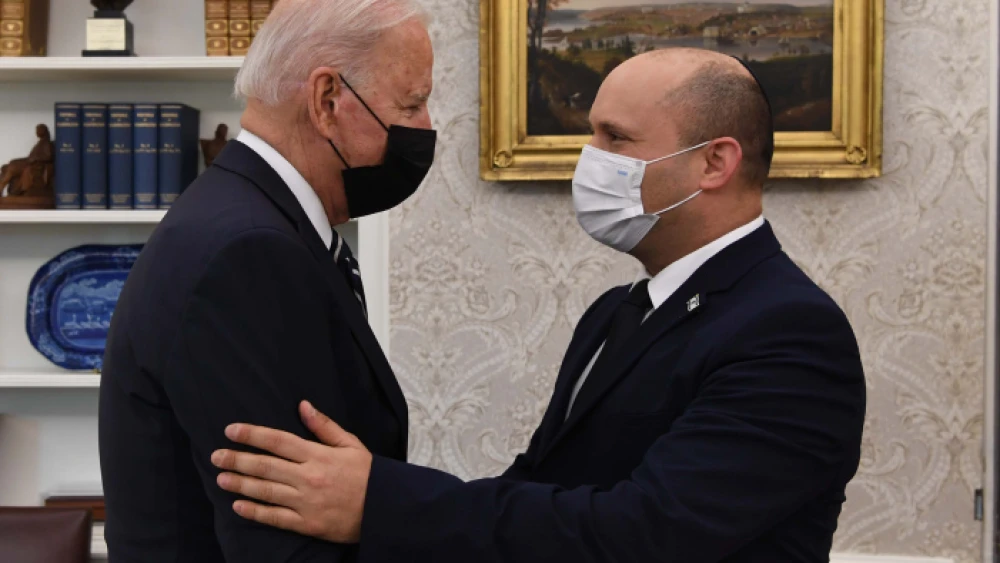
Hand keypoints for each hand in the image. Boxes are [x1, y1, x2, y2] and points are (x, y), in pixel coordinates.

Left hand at [210, 401, 371, 542]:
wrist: (385, 509)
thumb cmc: (368, 475)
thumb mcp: (351, 444)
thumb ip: (324, 426)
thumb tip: (303, 405)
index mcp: (318, 455)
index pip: (278, 441)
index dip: (252, 434)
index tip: (231, 430)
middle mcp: (308, 477)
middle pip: (265, 466)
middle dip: (237, 459)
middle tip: (216, 456)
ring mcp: (305, 502)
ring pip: (265, 491)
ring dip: (240, 484)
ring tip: (221, 478)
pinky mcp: (306, 524)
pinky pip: (275, 517)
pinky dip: (255, 512)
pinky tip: (239, 506)